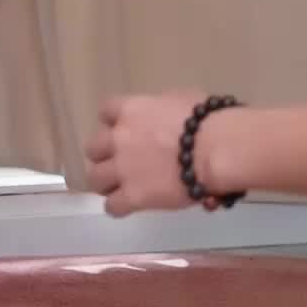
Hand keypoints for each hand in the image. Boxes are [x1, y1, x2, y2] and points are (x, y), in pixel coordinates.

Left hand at [84, 90, 205, 216]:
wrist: (214, 150)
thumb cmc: (204, 120)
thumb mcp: (179, 99)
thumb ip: (159, 108)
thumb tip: (161, 117)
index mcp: (131, 110)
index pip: (105, 111)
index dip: (113, 122)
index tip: (123, 130)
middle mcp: (119, 138)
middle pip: (92, 148)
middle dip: (105, 155)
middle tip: (121, 162)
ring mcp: (122, 168)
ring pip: (94, 179)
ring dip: (105, 182)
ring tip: (120, 187)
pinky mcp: (132, 196)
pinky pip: (111, 206)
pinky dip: (117, 207)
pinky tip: (128, 206)